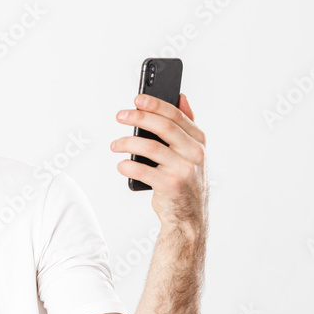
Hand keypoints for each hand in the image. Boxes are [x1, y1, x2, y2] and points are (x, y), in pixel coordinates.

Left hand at [110, 93, 207, 230]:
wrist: (188, 217)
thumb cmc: (185, 180)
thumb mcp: (192, 152)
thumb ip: (186, 126)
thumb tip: (181, 96)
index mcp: (199, 141)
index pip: (176, 116)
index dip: (155, 105)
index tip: (137, 99)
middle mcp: (195, 153)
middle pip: (164, 127)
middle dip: (139, 118)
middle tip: (120, 116)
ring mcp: (184, 170)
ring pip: (150, 147)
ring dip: (127, 142)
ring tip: (115, 144)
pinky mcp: (170, 186)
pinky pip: (142, 170)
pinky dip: (127, 166)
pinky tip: (121, 164)